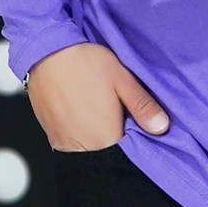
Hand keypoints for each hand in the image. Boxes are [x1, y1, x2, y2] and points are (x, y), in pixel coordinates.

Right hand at [26, 42, 170, 150]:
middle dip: (115, 137)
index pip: (127, 154)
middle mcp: (82, 147)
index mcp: (104, 138)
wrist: (45, 51)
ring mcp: (62, 144)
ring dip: (96, 135)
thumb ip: (142, 106)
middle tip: (116, 111)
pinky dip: (80, 132)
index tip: (135, 124)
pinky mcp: (50, 135)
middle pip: (107, 153)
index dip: (135, 140)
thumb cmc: (84, 62)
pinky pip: (70, 143)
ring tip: (98, 108)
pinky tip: (83, 109)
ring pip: (88, 149)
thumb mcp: (121, 78)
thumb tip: (161, 127)